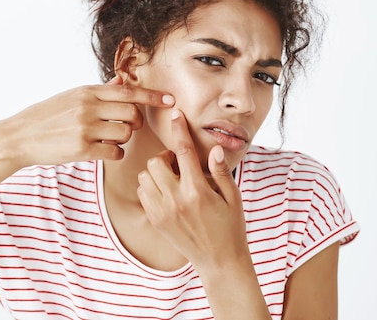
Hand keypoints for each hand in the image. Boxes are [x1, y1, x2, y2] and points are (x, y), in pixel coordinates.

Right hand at [0, 75, 173, 167]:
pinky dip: (115, 154)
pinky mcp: (81, 149)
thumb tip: (121, 81)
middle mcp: (88, 106)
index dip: (153, 96)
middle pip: (133, 114)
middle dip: (135, 123)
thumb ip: (99, 91)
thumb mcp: (72, 96)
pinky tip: (104, 152)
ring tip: (107, 139)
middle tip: (124, 127)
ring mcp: (84, 128)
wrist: (19, 136)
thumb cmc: (48, 116)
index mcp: (88, 91)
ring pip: (125, 133)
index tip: (171, 100)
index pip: (128, 91)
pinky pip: (115, 152)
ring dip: (123, 139)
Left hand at [136, 109, 249, 273]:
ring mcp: (162, 212)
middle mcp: (176, 200)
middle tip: (179, 164)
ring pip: (145, 176)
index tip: (176, 115)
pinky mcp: (155, 220)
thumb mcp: (233, 197)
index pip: (184, 152)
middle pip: (156, 161)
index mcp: (198, 191)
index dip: (179, 129)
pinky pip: (143, 193)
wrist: (219, 261)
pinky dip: (151, 187)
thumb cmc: (231, 227)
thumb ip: (221, 171)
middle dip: (166, 156)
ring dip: (156, 172)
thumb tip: (214, 148)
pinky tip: (167, 192)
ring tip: (173, 179)